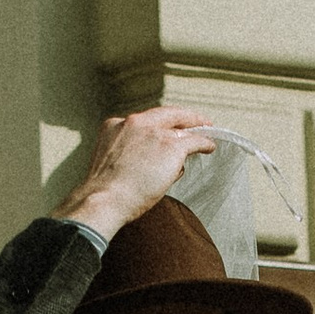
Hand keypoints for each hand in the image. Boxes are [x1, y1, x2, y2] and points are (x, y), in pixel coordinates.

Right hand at [56, 106, 215, 239]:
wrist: (105, 199)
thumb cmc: (105, 191)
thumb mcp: (110, 160)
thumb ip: (127, 152)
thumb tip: (152, 161)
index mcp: (115, 125)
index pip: (143, 120)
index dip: (158, 123)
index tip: (166, 126)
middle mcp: (135, 123)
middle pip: (166, 114)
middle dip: (183, 117)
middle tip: (196, 121)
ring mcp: (155, 133)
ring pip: (181, 128)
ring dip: (195, 131)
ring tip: (204, 135)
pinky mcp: (171, 146)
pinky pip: (195, 141)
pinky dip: (204, 143)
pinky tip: (209, 147)